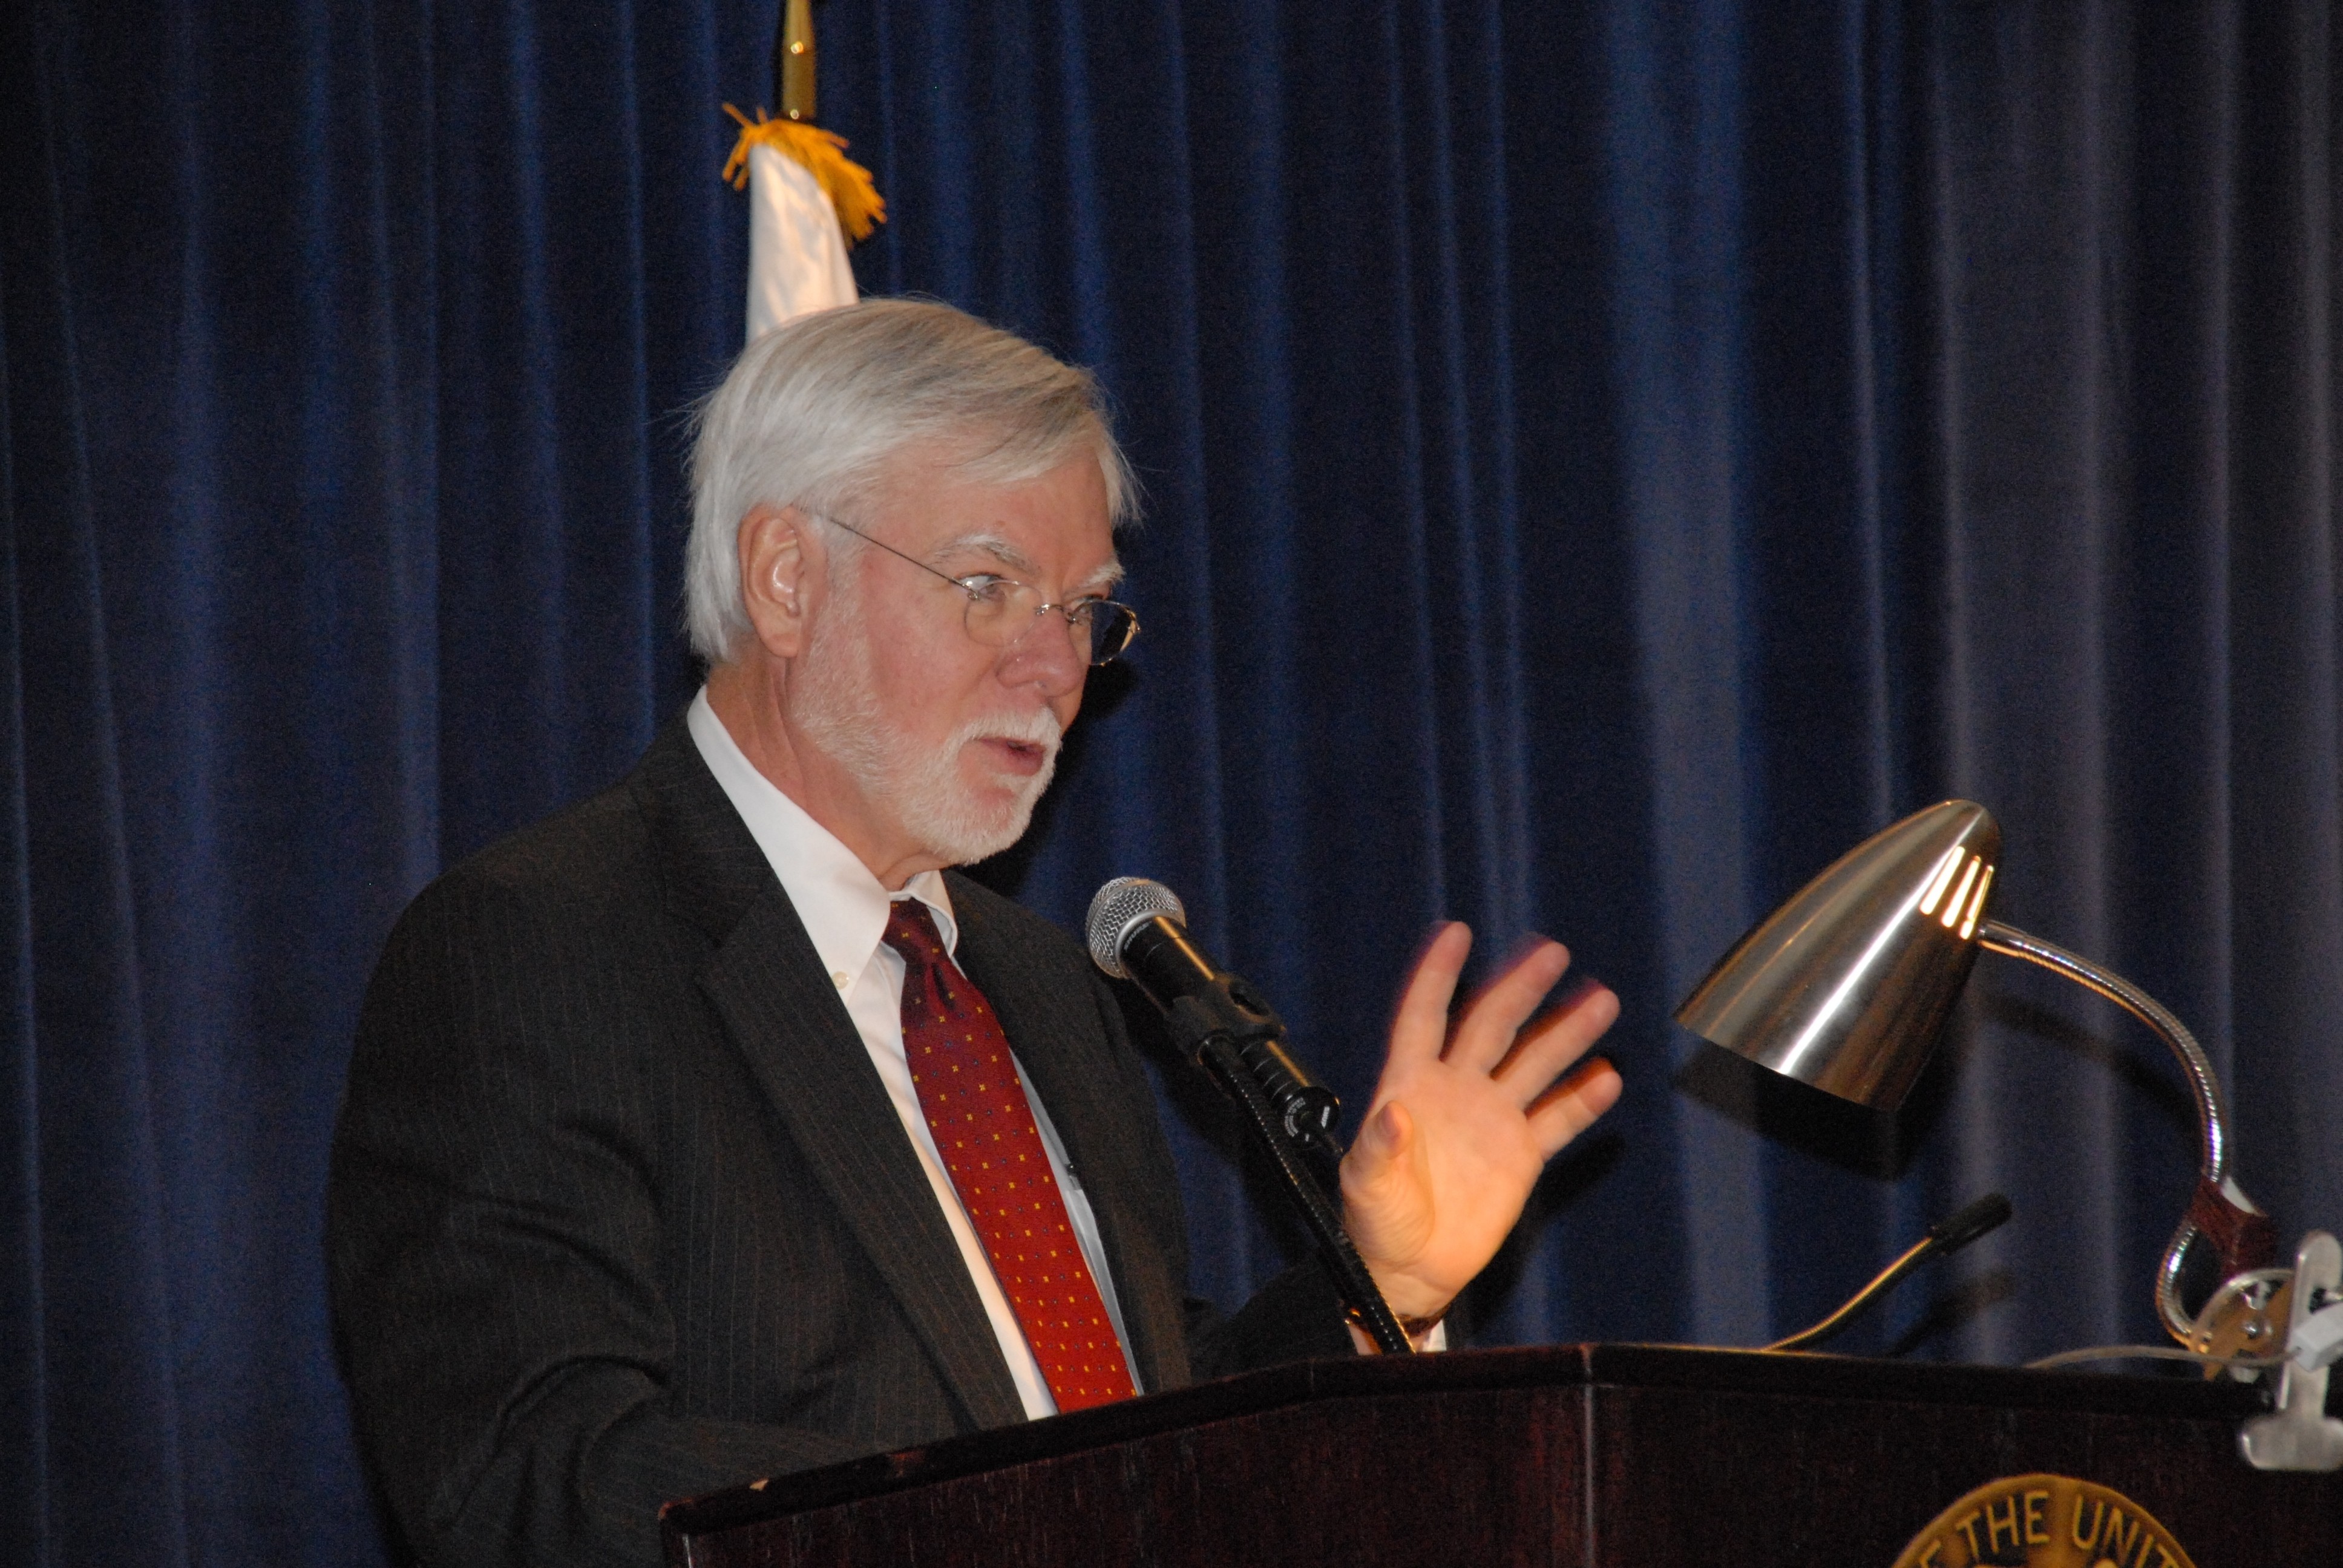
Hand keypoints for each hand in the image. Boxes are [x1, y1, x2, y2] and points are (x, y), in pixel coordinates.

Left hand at [1339, 922, 1621, 1327]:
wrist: (1409, 1271)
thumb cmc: (1377, 1224)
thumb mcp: (1366, 1186)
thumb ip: (1378, 1149)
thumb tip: (1391, 1114)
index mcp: (1410, 1085)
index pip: (1424, 1016)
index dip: (1438, 975)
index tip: (1455, 933)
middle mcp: (1454, 1090)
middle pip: (1492, 1024)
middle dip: (1521, 987)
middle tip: (1552, 953)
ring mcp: (1491, 1118)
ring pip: (1534, 1062)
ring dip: (1566, 1031)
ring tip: (1601, 1000)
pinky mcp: (1520, 1153)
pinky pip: (1556, 1117)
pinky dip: (1582, 1098)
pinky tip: (1606, 1077)